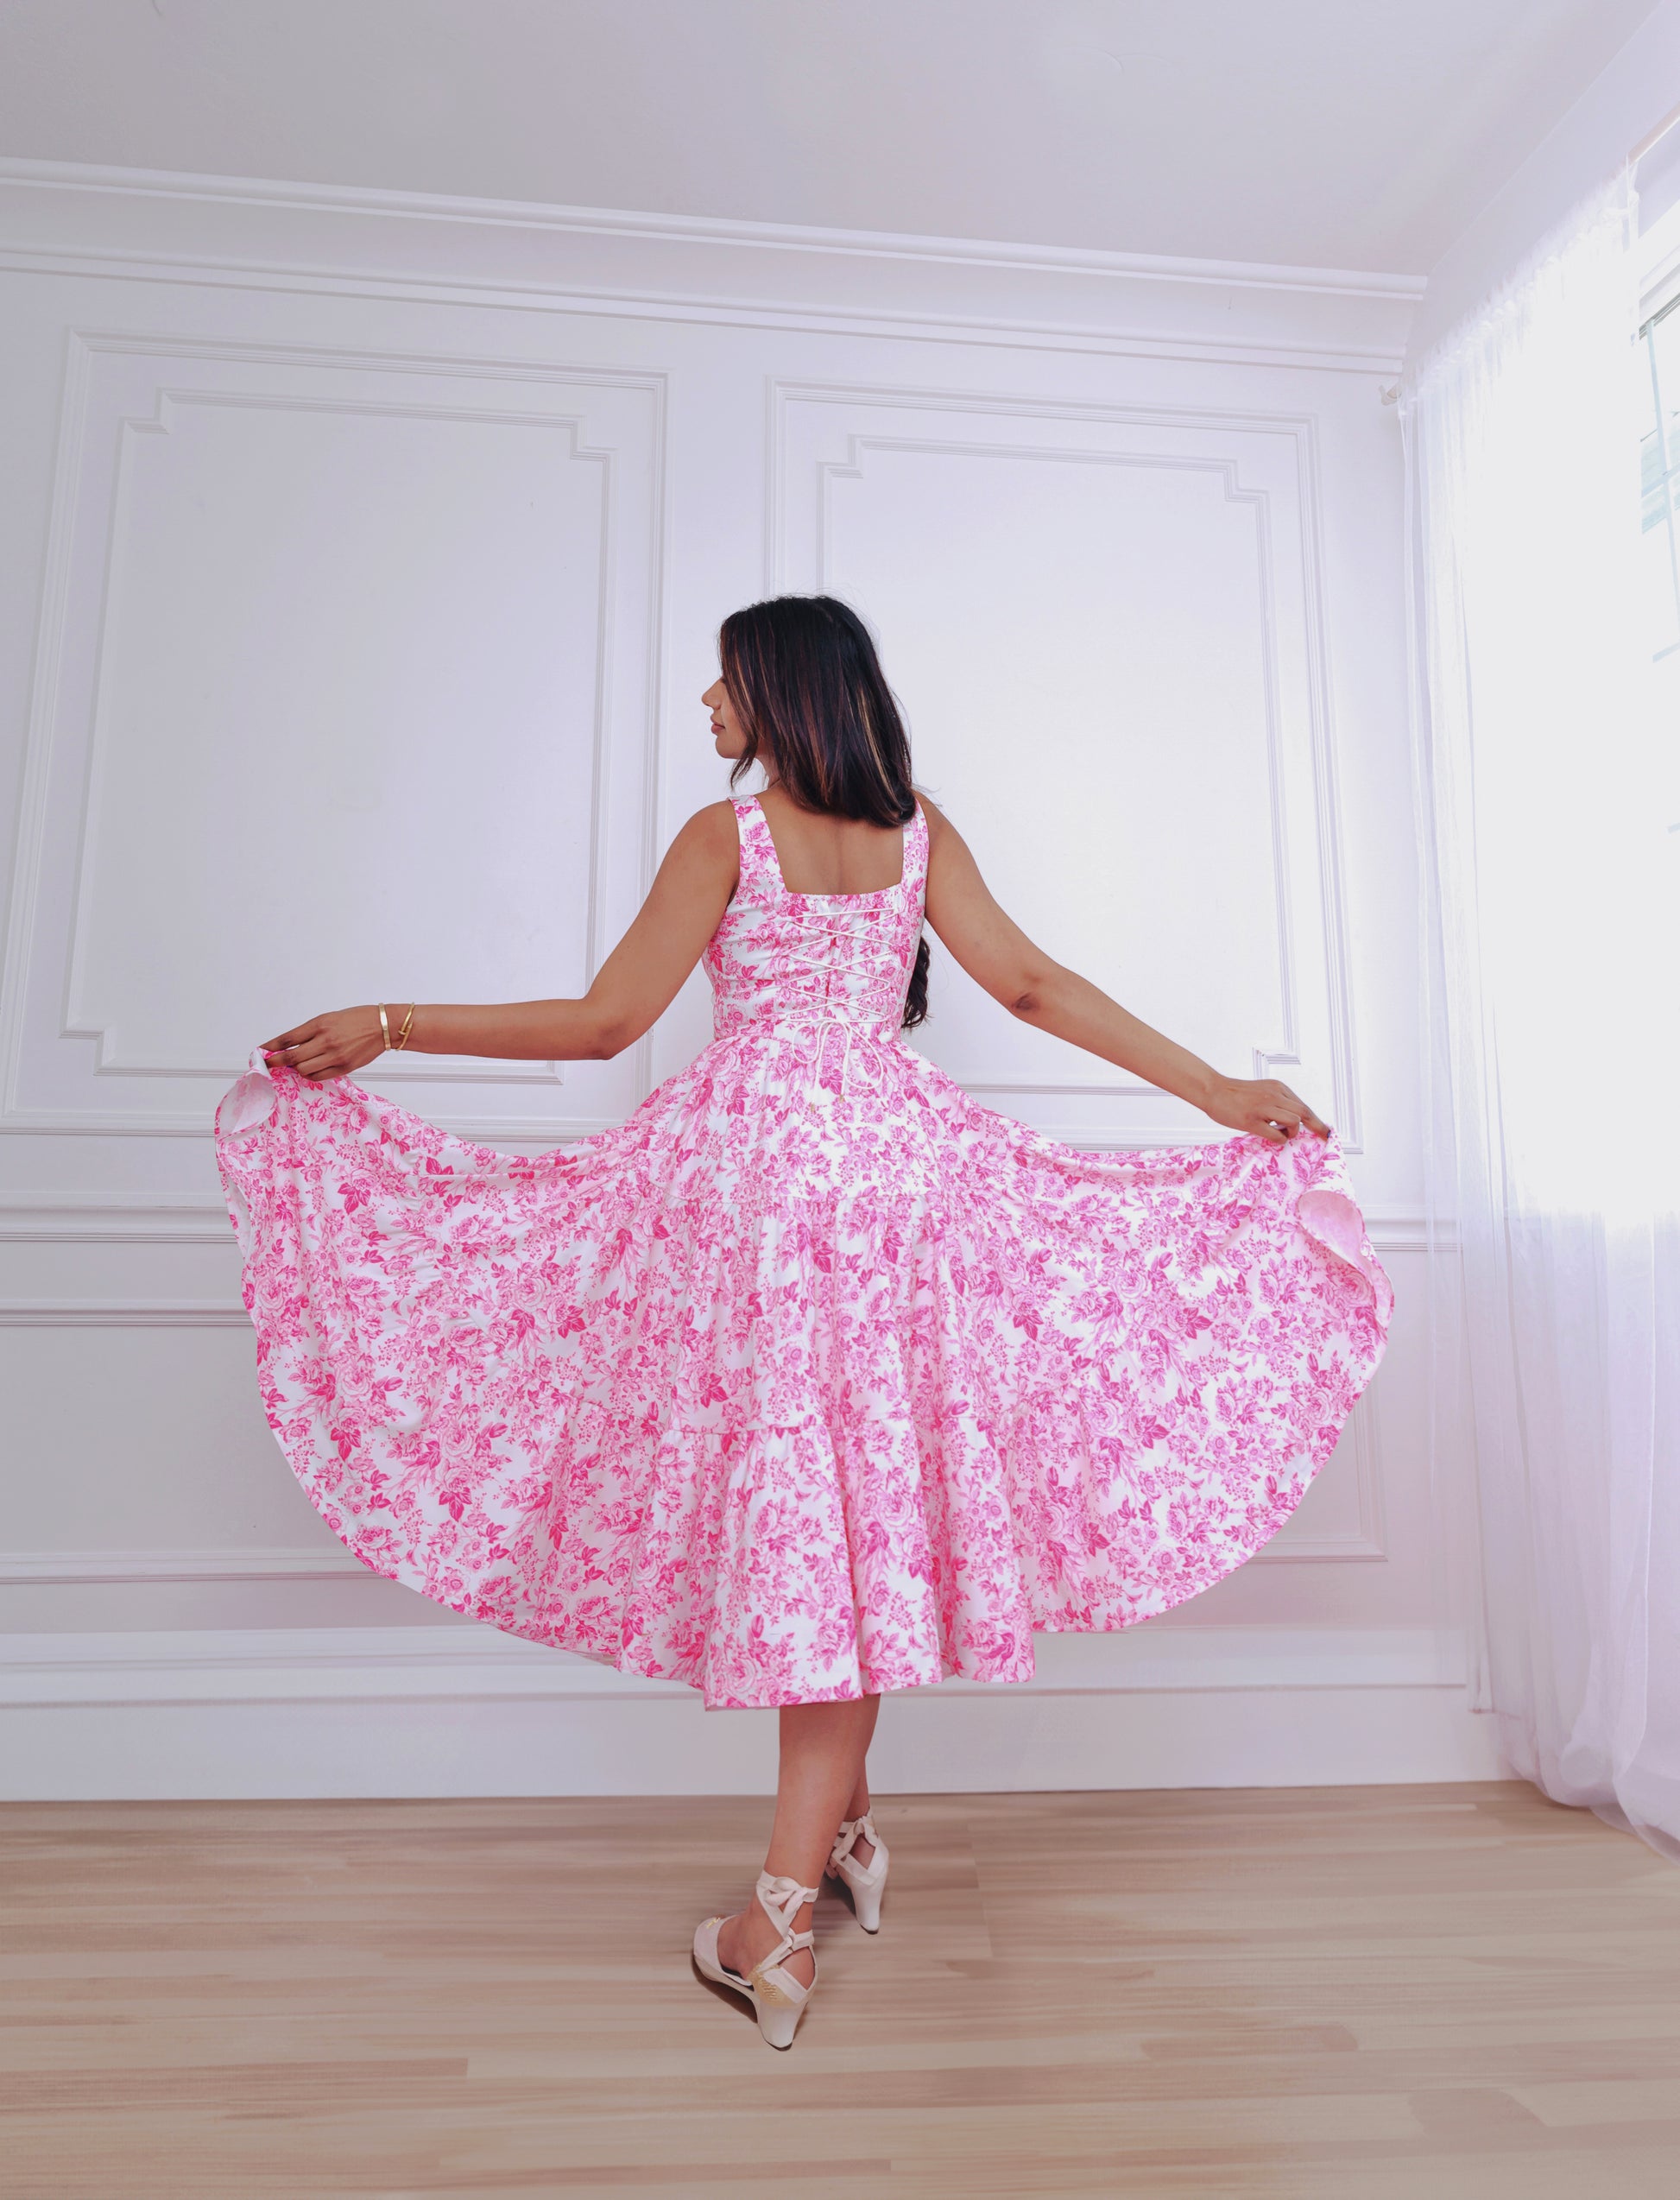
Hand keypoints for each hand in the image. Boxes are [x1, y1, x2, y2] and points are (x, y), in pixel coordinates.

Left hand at [260, 1007, 387, 1082]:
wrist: (382, 1027)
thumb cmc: (357, 1019)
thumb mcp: (329, 1018)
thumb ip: (310, 1032)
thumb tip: (290, 1045)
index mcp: (320, 1025)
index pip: (287, 1038)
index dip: (271, 1047)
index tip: (262, 1051)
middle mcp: (326, 1041)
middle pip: (292, 1057)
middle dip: (276, 1062)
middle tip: (269, 1064)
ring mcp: (335, 1056)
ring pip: (303, 1069)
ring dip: (295, 1068)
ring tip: (296, 1064)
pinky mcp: (344, 1067)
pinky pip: (319, 1076)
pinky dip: (310, 1075)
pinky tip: (309, 1069)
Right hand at [1202, 1075, 1329, 1143]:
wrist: (1213, 1090)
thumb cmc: (1236, 1094)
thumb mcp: (1263, 1091)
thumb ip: (1278, 1102)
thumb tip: (1293, 1120)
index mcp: (1278, 1088)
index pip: (1304, 1106)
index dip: (1317, 1121)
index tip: (1326, 1132)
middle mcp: (1274, 1095)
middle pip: (1304, 1113)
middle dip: (1315, 1128)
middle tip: (1318, 1137)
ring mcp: (1263, 1108)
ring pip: (1294, 1122)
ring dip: (1291, 1133)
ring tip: (1279, 1133)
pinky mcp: (1251, 1120)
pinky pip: (1276, 1135)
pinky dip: (1278, 1139)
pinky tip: (1271, 1137)